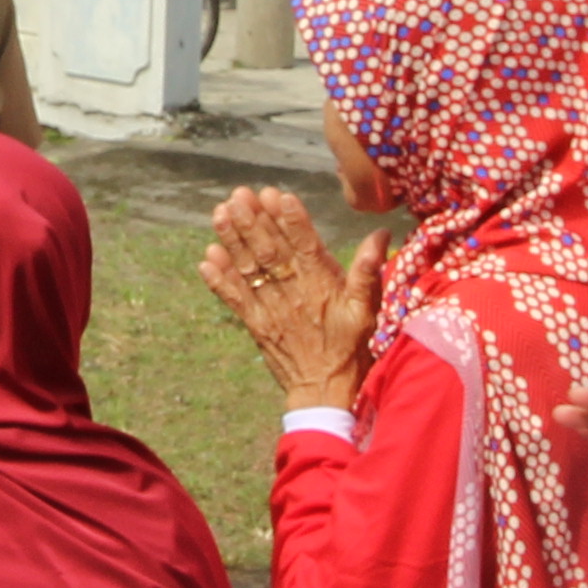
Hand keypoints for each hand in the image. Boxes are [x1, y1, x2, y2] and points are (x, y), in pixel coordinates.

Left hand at [198, 185, 378, 407]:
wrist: (325, 393)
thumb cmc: (351, 348)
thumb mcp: (368, 311)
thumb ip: (368, 272)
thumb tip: (380, 233)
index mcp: (322, 286)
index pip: (305, 247)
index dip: (292, 221)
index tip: (279, 195)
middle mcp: (293, 294)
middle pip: (271, 253)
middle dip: (254, 222)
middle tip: (240, 195)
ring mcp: (271, 309)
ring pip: (249, 270)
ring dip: (232, 241)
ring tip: (220, 214)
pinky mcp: (256, 325)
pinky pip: (234, 300)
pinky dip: (219, 280)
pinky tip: (207, 258)